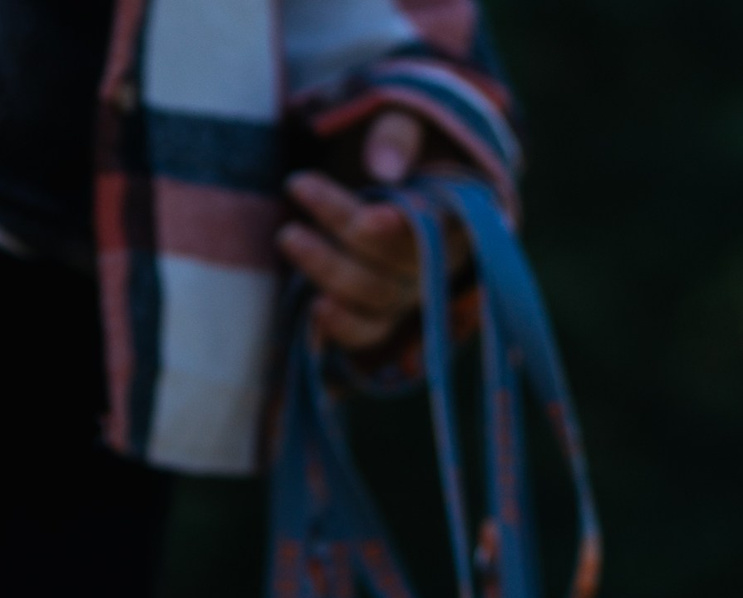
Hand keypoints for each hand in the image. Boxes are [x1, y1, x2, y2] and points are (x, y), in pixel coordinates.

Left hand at [280, 109, 447, 354]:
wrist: (395, 172)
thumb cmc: (403, 141)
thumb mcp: (406, 120)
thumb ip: (397, 134)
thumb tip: (383, 167)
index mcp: (455, 210)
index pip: (437, 225)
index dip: (405, 229)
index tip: (370, 219)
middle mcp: (439, 259)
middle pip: (397, 260)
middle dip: (344, 227)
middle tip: (297, 183)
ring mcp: (411, 291)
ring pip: (378, 296)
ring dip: (329, 271)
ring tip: (287, 235)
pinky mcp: (383, 312)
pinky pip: (368, 331)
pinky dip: (343, 328)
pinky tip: (315, 311)